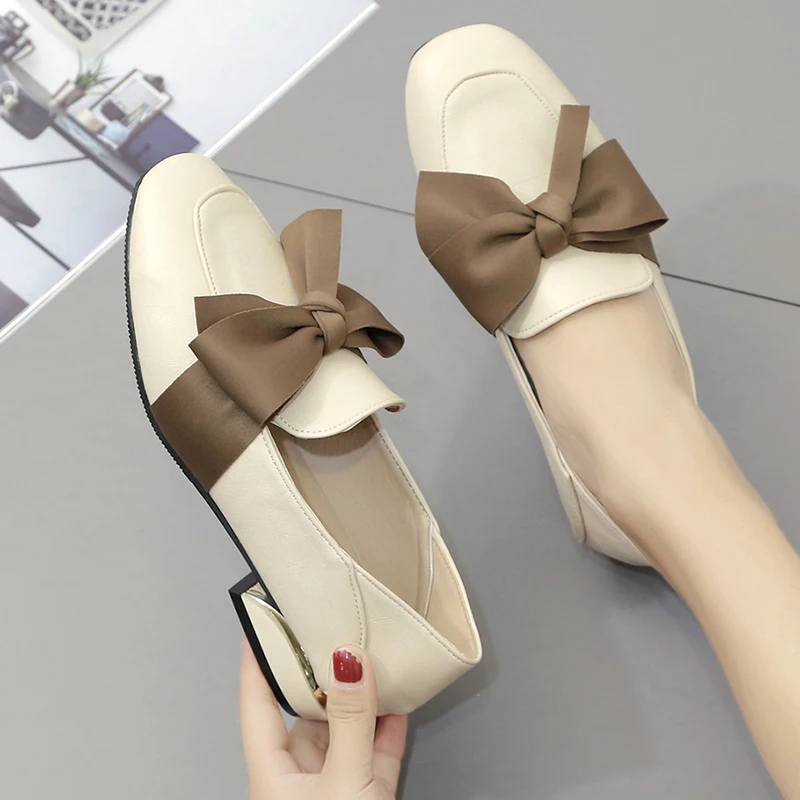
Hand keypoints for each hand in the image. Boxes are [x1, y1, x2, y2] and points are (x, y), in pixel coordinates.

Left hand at [240, 642, 407, 799]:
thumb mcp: (345, 780)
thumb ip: (350, 722)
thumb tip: (350, 662)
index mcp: (272, 776)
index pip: (257, 708)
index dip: (257, 666)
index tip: (262, 629)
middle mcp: (299, 781)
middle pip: (308, 717)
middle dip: (326, 680)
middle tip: (340, 639)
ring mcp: (334, 790)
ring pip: (346, 734)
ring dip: (362, 703)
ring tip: (375, 664)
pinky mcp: (366, 799)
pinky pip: (374, 755)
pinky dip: (387, 729)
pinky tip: (398, 703)